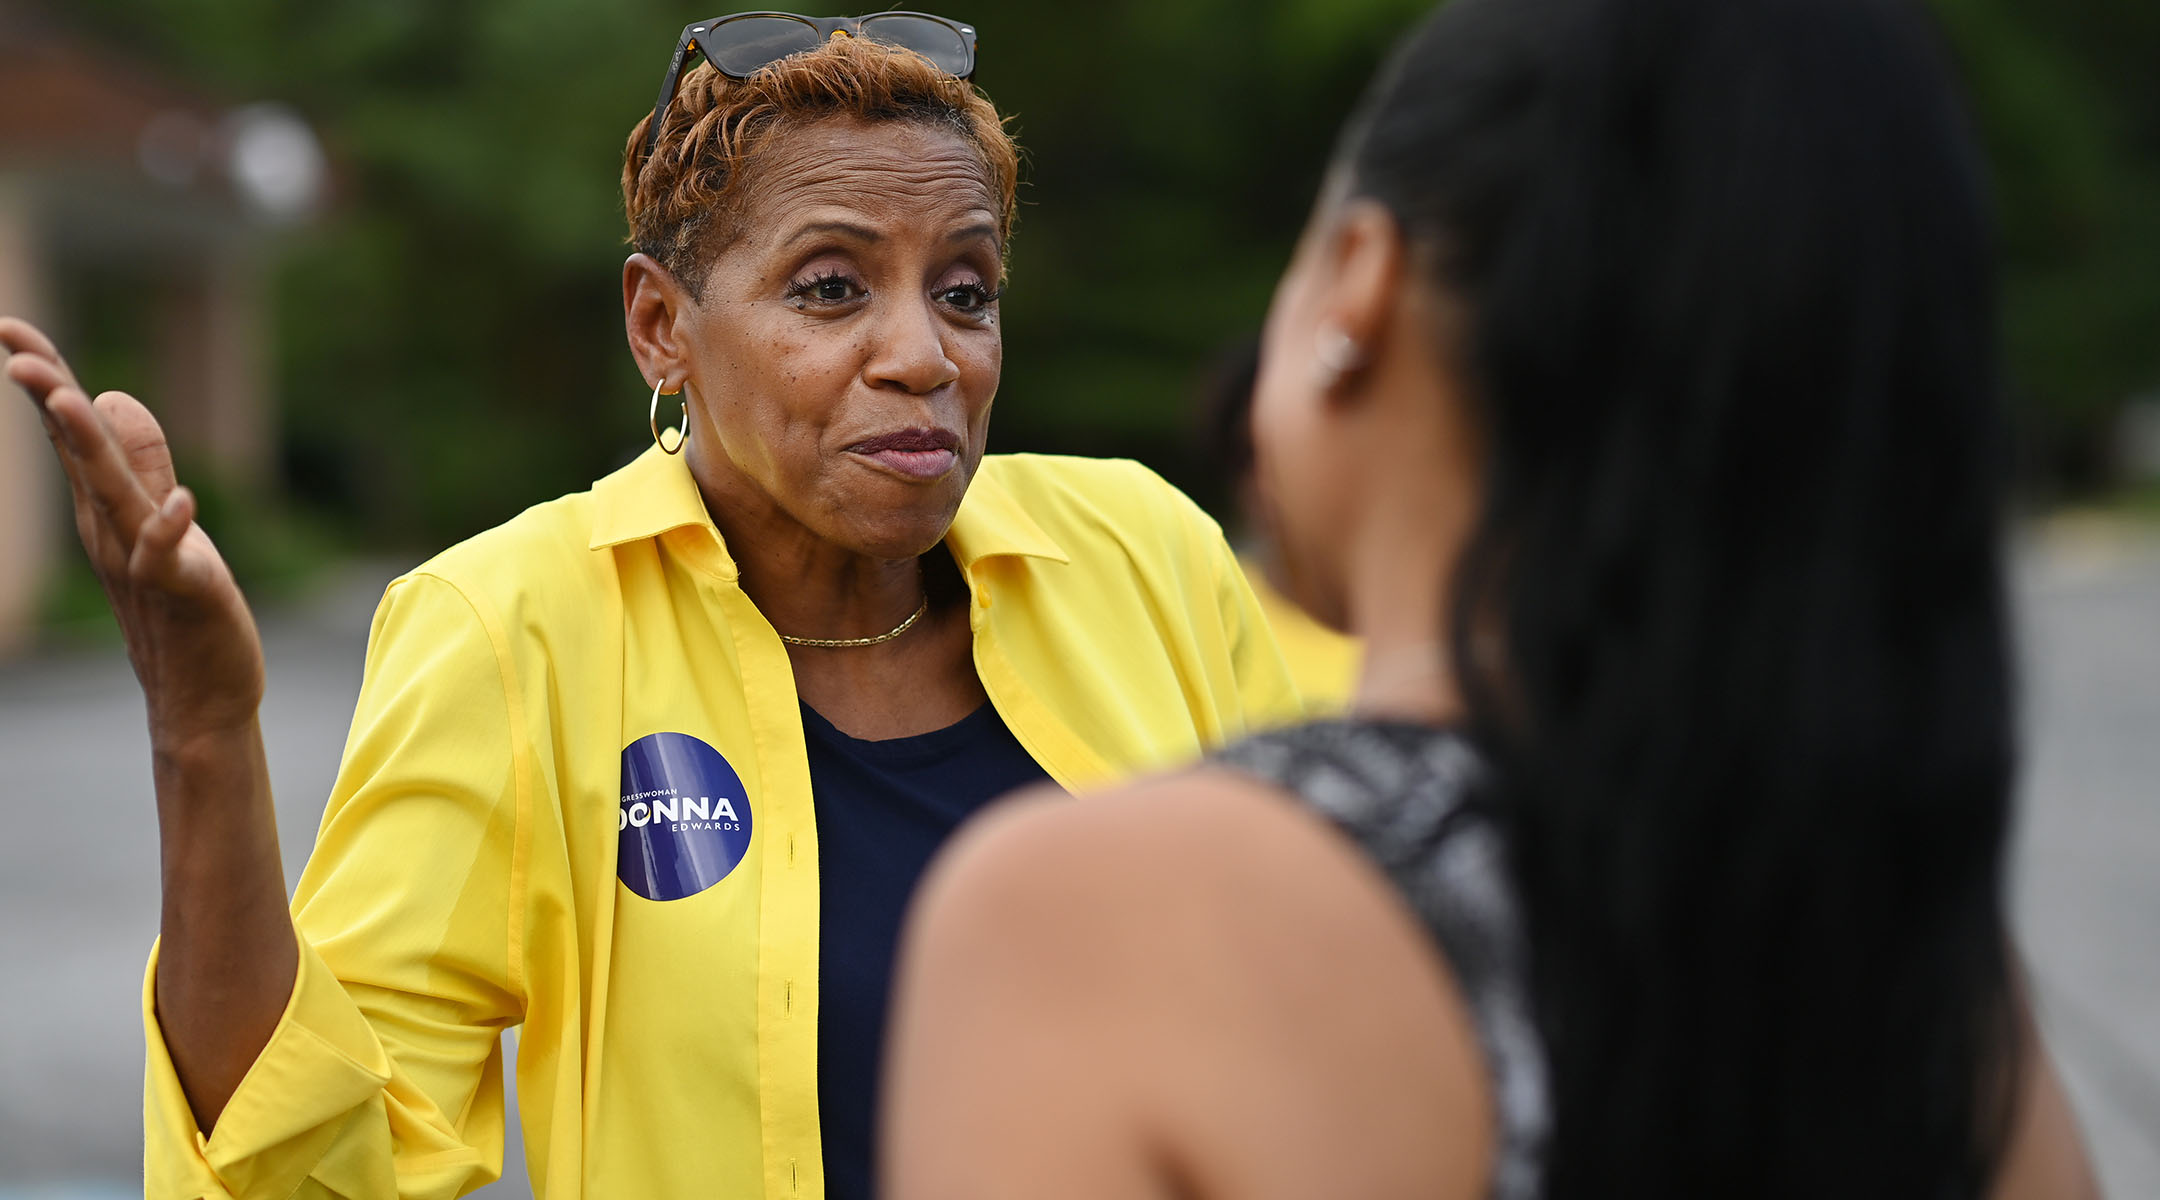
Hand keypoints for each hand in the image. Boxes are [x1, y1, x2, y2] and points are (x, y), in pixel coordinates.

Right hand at [2, 317, 265, 744]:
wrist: (199, 695)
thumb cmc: (181, 604)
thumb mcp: (159, 519)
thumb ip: (140, 462)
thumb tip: (112, 397)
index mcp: (104, 507)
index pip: (69, 433)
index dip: (46, 379)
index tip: (10, 328)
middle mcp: (110, 529)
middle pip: (78, 455)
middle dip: (52, 401)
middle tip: (17, 351)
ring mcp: (141, 560)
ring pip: (112, 498)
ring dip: (93, 450)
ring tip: (78, 400)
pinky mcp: (182, 591)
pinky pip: (167, 559)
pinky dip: (170, 531)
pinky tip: (181, 503)